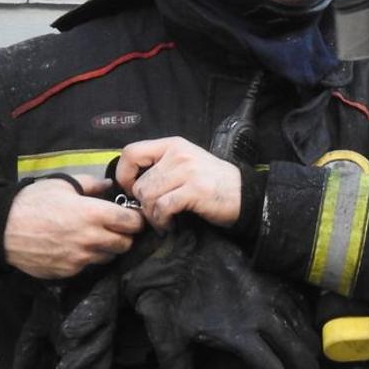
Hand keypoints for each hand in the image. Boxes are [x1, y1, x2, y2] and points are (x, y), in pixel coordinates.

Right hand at [4, 175, 144, 278]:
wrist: (2, 229)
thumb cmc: (33, 202)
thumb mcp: (63, 184)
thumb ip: (91, 184)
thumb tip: (109, 185)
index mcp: (93, 214)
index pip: (132, 223)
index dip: (135, 220)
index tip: (131, 217)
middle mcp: (91, 239)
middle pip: (125, 244)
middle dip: (125, 236)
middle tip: (116, 229)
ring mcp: (80, 259)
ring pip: (108, 257)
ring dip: (107, 249)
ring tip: (95, 238)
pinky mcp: (69, 272)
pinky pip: (88, 266)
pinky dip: (88, 258)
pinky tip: (76, 248)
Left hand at [116, 136, 241, 230]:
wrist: (244, 194)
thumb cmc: (213, 182)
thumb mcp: (186, 163)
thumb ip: (161, 166)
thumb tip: (130, 183)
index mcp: (173, 145)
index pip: (131, 153)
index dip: (124, 175)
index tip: (132, 190)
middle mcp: (179, 154)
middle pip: (140, 183)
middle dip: (143, 205)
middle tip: (154, 214)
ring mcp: (188, 171)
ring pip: (149, 196)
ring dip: (152, 215)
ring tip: (163, 220)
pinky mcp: (195, 190)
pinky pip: (163, 208)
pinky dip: (162, 221)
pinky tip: (170, 224)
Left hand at [122, 220, 319, 368]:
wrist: (171, 247)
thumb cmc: (166, 294)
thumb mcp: (168, 336)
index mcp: (237, 332)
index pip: (269, 365)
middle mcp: (258, 312)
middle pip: (291, 342)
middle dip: (304, 361)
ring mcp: (264, 288)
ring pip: (296, 316)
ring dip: (307, 335)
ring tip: (316, 349)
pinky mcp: (263, 270)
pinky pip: (291, 292)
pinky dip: (301, 307)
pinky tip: (304, 313)